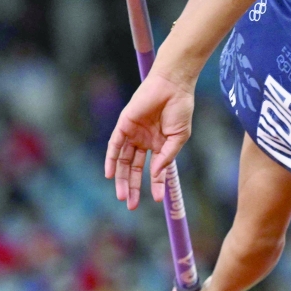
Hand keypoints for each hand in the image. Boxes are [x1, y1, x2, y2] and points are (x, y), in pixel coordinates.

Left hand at [105, 72, 194, 209]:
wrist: (173, 86)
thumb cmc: (180, 108)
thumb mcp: (178, 137)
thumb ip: (167, 156)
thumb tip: (156, 174)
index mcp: (159, 144)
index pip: (154, 169)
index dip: (156, 185)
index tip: (159, 200)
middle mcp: (144, 141)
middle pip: (135, 169)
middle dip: (133, 187)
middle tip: (131, 205)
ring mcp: (133, 133)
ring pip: (124, 161)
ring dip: (122, 179)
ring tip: (122, 196)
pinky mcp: (124, 125)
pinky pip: (114, 145)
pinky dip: (111, 160)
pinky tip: (110, 174)